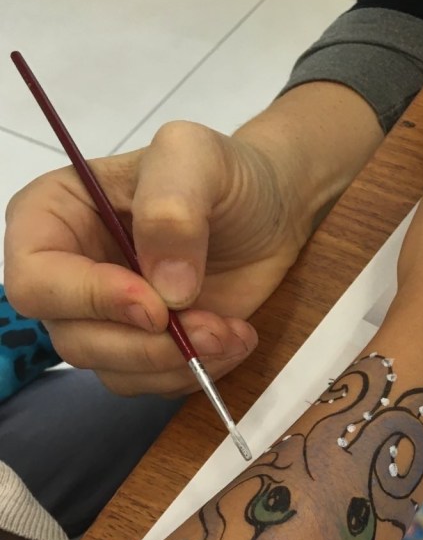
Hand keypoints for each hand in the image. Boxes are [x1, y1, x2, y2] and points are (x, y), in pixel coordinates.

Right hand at [4, 120, 310, 395]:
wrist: (271, 212)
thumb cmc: (225, 175)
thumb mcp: (195, 156)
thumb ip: (171, 207)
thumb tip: (166, 289)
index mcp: (52, 217)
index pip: (35, 281)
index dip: (89, 301)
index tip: (156, 305)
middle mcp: (68, 274)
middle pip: (74, 340)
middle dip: (147, 346)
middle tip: (212, 327)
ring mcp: (106, 318)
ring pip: (115, 371)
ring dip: (178, 363)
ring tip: (232, 330)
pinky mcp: (146, 348)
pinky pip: (152, 384)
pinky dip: (197, 372)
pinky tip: (233, 338)